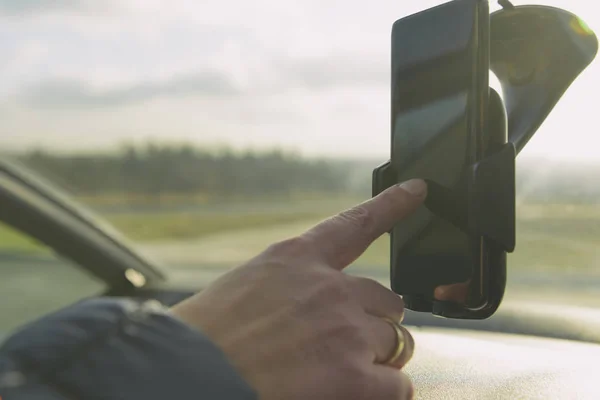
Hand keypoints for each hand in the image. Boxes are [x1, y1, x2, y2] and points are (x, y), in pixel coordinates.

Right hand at [172, 179, 426, 399]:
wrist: (184, 377)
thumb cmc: (199, 342)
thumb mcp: (239, 294)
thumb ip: (285, 294)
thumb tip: (305, 317)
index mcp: (293, 259)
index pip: (355, 225)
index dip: (391, 204)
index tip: (416, 190)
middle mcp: (328, 287)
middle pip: (385, 299)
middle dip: (373, 321)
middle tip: (345, 344)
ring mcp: (346, 329)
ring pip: (396, 341)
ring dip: (375, 358)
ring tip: (335, 375)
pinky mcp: (354, 376)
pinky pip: (398, 386)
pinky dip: (383, 393)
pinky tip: (353, 395)